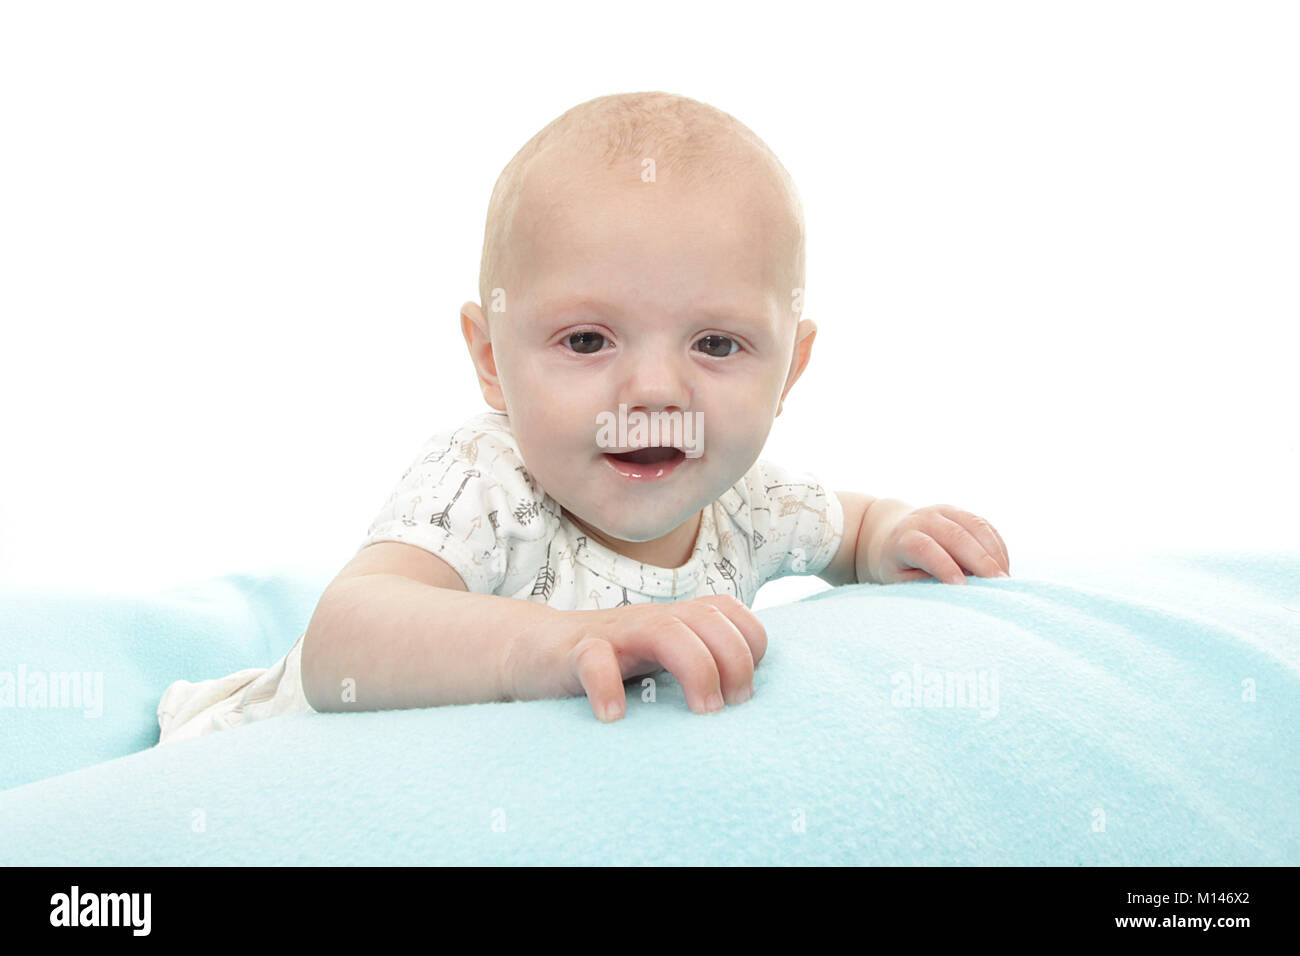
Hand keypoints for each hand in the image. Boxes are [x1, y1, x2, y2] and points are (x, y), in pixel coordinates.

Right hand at [512, 594, 766, 721]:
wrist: (536, 652)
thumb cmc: (612, 664)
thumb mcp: (663, 661)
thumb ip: (701, 669)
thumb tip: (748, 709)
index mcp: (678, 619)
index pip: (730, 613)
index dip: (751, 647)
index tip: (745, 693)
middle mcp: (653, 619)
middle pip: (707, 619)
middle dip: (732, 661)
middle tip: (728, 709)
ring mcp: (616, 632)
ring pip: (665, 630)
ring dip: (695, 668)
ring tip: (702, 712)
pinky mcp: (577, 651)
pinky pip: (595, 660)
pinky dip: (607, 686)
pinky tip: (613, 717)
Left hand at [866, 503, 1010, 585]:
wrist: (892, 531)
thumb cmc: (897, 565)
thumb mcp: (900, 579)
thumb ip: (925, 583)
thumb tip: (957, 593)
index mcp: (903, 538)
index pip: (924, 548)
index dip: (944, 566)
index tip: (962, 586)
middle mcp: (924, 519)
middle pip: (956, 536)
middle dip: (980, 561)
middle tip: (1000, 585)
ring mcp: (945, 512)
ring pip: (976, 527)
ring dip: (994, 553)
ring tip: (1006, 579)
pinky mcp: (961, 512)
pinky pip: (985, 526)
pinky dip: (998, 546)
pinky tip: (1003, 566)